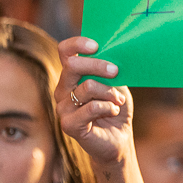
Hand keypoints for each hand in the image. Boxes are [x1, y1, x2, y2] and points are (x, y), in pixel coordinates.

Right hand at [55, 36, 131, 166]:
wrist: (118, 138)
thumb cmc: (116, 107)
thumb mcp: (116, 84)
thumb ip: (109, 70)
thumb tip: (113, 54)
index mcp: (72, 76)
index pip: (65, 51)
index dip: (77, 44)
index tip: (96, 46)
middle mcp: (63, 89)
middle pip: (73, 66)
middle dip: (98, 66)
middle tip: (116, 72)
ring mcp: (63, 107)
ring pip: (87, 87)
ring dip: (110, 93)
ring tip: (118, 101)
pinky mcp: (68, 124)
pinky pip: (91, 108)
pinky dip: (108, 107)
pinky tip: (112, 111)